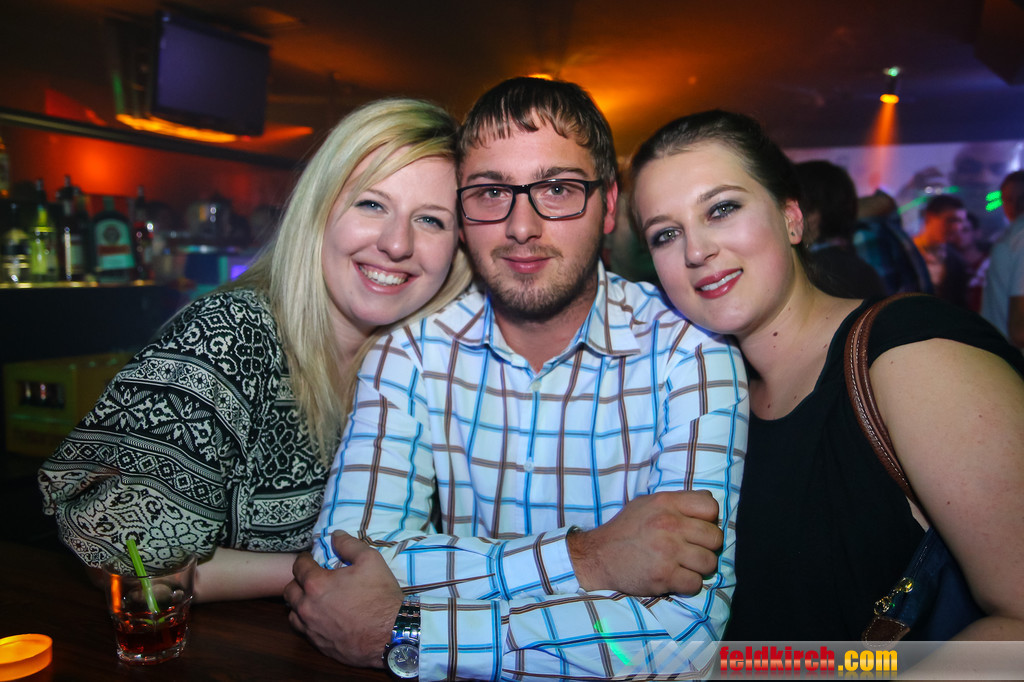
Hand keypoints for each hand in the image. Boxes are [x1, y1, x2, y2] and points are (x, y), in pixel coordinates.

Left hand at [284, 531, 403, 668]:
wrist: (391, 635)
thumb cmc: (380, 596)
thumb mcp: (370, 560)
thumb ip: (349, 545)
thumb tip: (335, 535)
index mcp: (316, 584)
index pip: (298, 566)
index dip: (304, 559)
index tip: (310, 558)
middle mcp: (307, 607)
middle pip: (290, 590)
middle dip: (298, 581)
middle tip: (311, 578)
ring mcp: (311, 629)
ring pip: (292, 613)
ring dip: (299, 603)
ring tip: (313, 599)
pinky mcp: (319, 645)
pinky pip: (304, 631)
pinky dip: (308, 622)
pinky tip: (322, 618)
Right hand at [568, 490, 721, 595]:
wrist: (597, 556)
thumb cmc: (626, 529)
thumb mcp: (648, 504)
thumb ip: (677, 502)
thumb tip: (710, 505)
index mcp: (666, 503)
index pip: (710, 506)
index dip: (709, 519)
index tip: (697, 528)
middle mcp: (669, 524)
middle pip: (715, 537)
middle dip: (707, 546)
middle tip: (692, 550)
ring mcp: (667, 551)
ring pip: (709, 562)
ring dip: (699, 567)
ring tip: (684, 565)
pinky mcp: (664, 576)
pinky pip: (695, 583)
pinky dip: (688, 584)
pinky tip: (675, 578)